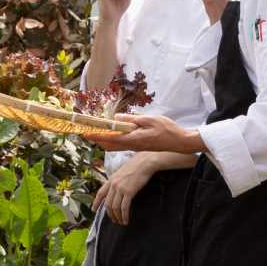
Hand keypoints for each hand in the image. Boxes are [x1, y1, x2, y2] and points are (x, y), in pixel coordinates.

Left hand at [85, 113, 205, 154]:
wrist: (179, 141)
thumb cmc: (166, 129)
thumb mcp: (149, 119)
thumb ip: (132, 119)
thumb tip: (116, 118)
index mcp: (133, 139)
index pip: (110, 138)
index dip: (97, 136)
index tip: (87, 133)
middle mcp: (133, 145)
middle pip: (110, 145)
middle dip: (98, 140)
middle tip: (89, 132)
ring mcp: (136, 147)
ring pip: (116, 146)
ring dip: (106, 140)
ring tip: (99, 132)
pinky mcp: (140, 146)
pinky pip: (124, 144)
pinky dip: (116, 140)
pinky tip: (117, 133)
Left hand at [94, 160, 153, 224]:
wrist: (144, 163)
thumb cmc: (136, 167)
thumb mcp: (122, 173)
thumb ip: (117, 181)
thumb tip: (117, 190)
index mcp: (111, 180)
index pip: (100, 193)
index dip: (96, 203)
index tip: (93, 210)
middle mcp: (113, 185)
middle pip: (108, 204)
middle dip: (110, 214)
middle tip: (114, 220)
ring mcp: (120, 188)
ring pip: (115, 207)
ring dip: (117, 217)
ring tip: (121, 222)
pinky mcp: (129, 192)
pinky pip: (124, 207)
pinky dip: (124, 216)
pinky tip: (126, 220)